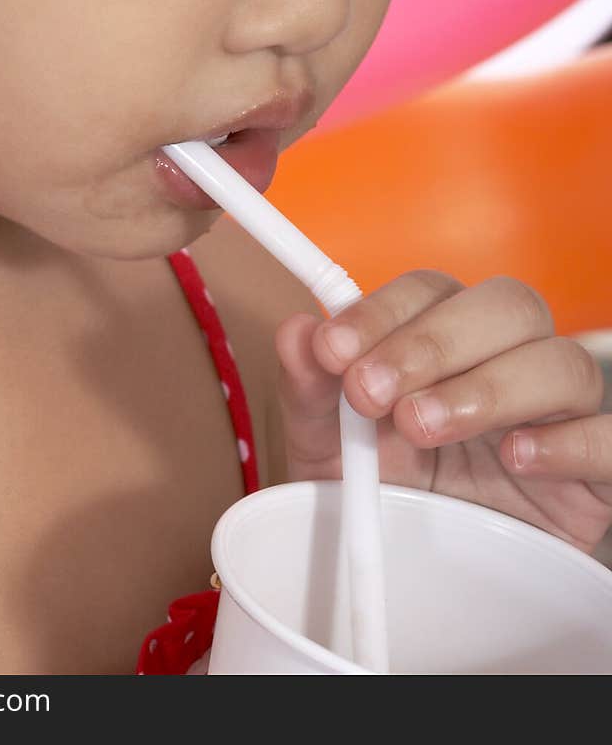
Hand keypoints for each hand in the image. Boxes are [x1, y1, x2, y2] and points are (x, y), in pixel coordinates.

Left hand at [276, 270, 611, 553]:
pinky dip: (570, 441)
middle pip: (506, 305)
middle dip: (432, 341)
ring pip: (563, 362)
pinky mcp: (595, 476)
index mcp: (445, 343)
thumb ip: (311, 392)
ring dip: (488, 386)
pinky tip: (516, 458)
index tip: (332, 348)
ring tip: (424, 425)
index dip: (382, 309)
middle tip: (371, 391)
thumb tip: (296, 332)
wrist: (426, 588)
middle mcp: (507, 364)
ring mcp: (556, 416)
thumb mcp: (329, 452)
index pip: (430, 290)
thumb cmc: (384, 500)